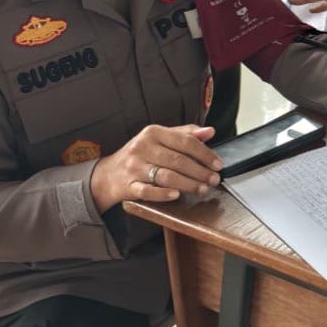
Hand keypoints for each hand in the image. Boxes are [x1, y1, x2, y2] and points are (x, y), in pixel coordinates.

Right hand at [90, 124, 221, 211]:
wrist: (108, 174)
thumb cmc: (141, 154)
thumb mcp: (160, 138)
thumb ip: (185, 134)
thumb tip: (210, 131)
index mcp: (153, 132)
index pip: (185, 141)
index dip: (205, 153)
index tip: (218, 164)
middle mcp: (142, 147)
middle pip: (178, 160)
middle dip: (200, 172)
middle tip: (214, 180)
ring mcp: (134, 167)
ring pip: (166, 176)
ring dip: (188, 184)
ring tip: (202, 189)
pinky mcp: (128, 186)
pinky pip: (147, 191)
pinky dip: (163, 194)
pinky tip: (176, 195)